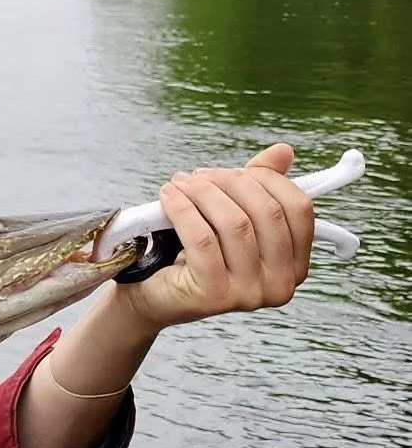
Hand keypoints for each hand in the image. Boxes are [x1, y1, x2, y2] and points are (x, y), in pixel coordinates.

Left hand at [114, 144, 314, 332]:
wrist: (151, 293)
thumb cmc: (194, 252)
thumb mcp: (231, 215)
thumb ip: (259, 185)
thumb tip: (283, 151)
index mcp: (295, 265)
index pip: (298, 208)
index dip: (266, 179)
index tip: (230, 171)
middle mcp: (281, 284)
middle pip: (266, 213)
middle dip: (229, 183)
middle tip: (198, 176)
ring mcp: (250, 294)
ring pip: (235, 224)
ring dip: (203, 193)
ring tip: (179, 184)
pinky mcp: (215, 296)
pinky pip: (203, 240)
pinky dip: (184, 210)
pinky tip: (168, 197)